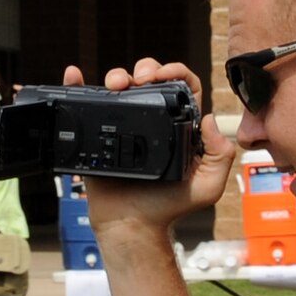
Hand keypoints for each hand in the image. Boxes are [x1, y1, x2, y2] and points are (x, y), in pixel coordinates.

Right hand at [65, 59, 234, 239]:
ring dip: (118, 74)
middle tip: (141, 78)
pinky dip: (79, 85)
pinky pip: (87, 104)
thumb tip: (209, 119)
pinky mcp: (99, 135)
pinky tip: (75, 74)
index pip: (183, 88)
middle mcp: (153, 122)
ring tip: (115, 83)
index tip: (165, 75)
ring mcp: (124, 126)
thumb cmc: (169, 208)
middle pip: (150, 80)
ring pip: (121, 87)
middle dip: (146, 68)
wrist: (133, 226)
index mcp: (179, 127)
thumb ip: (220, 155)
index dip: (176, 73)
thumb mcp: (207, 185)